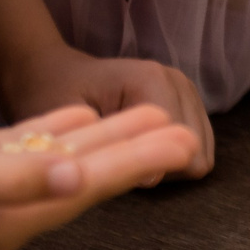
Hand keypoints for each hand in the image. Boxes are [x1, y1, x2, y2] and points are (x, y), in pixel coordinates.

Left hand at [0, 43, 214, 178]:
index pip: (178, 143)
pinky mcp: (186, 100)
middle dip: (159, 167)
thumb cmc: (49, 95)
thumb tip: (153, 179)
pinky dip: (169, 155)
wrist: (51, 71)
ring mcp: (186, 89)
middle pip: (195, 149)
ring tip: (126, 155)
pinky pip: (197, 144)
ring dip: (165, 163)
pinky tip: (138, 150)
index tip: (112, 169)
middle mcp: (177, 81)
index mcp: (152, 81)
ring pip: (200, 150)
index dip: (148, 168)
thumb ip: (106, 148)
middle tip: (117, 162)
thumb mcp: (64, 125)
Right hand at [0, 103, 199, 249]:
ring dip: (105, 137)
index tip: (187, 144)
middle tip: (187, 126)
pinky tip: (82, 118)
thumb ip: (16, 176)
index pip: (91, 189)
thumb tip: (76, 182)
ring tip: (149, 113)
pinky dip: (57, 133)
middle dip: (136, 150)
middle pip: (85, 176)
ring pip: (60, 160)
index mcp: (6, 222)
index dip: (141, 164)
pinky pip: (24, 150)